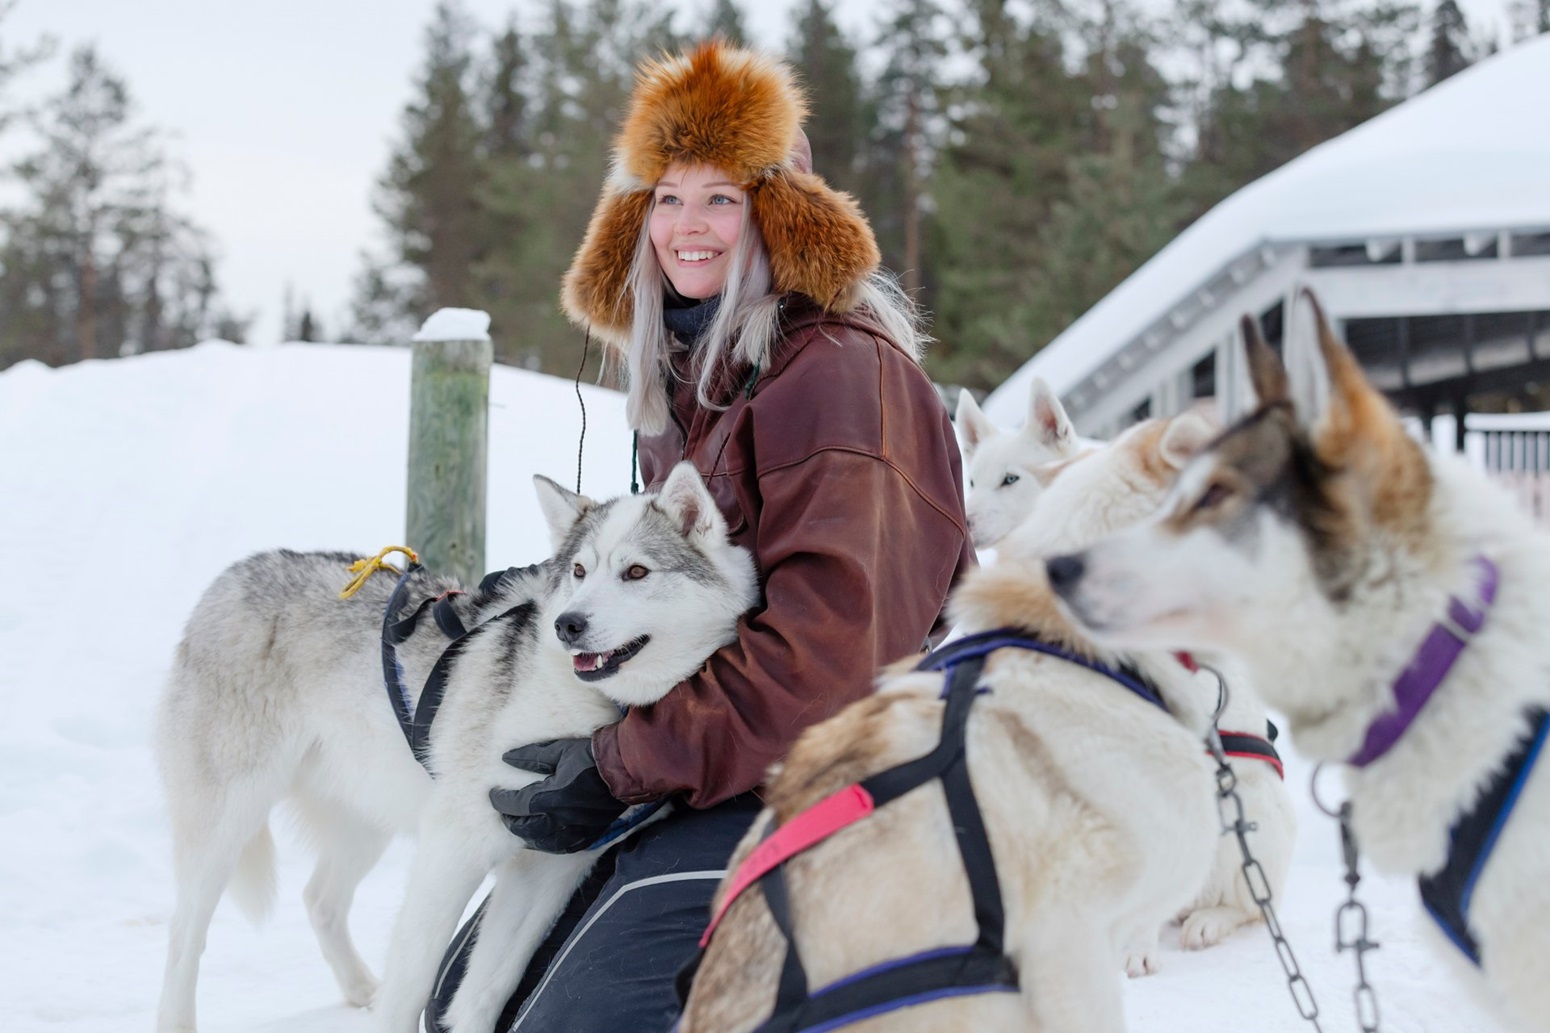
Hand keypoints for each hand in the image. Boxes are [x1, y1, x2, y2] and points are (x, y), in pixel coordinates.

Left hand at [489, 737, 628, 852]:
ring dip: (524, 834)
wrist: (628, 769)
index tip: (492, 793)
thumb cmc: (594, 755)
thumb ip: (531, 756)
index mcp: (549, 798)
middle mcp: (558, 819)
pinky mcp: (586, 835)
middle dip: (508, 819)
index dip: (499, 800)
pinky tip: (540, 838)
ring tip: (517, 825)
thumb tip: (506, 758)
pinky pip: (559, 847)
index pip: (514, 804)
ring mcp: (573, 830)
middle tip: (501, 811)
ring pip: (539, 841)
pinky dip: (545, 844)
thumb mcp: (560, 750)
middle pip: (522, 827)